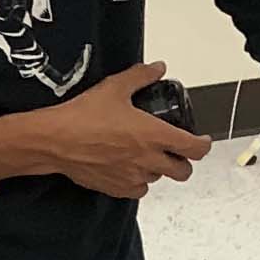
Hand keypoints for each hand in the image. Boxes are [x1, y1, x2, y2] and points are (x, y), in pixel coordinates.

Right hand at [19, 62, 213, 199]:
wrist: (55, 140)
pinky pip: (139, 191)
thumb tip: (158, 68)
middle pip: (183, 171)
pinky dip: (140, 182)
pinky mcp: (117, 188)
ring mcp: (134, 177)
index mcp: (155, 135)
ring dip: (159, 169)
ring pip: (159, 179)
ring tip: (147, 156)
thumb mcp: (115, 88)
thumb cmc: (84, 115)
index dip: (204, 145)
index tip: (202, 140)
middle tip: (176, 151)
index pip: (195, 149)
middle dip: (184, 161)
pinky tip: (131, 170)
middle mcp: (149, 160)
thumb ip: (140, 77)